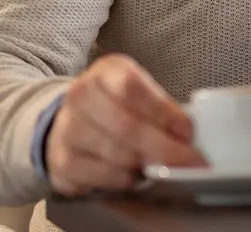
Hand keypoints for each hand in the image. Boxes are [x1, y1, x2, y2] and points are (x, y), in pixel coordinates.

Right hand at [46, 53, 205, 196]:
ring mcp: (67, 130)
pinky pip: (101, 177)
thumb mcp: (138, 89)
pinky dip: (125, 179)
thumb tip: (185, 132)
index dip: (162, 112)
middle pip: (125, 126)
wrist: (71, 118)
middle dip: (162, 147)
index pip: (132, 89)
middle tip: (187, 159)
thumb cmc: (115, 102)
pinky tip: (136, 175)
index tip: (186, 131)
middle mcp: (80, 97)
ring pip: (114, 154)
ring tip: (163, 165)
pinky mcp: (62, 162)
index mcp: (105, 72)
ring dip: (145, 163)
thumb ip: (160, 105)